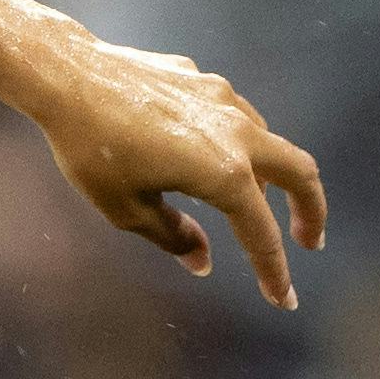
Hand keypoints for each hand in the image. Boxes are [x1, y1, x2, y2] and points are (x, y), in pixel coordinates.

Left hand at [20, 27, 321, 310]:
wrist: (68, 78)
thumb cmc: (91, 150)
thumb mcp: (126, 208)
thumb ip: (173, 236)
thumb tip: (202, 261)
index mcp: (224, 172)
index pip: (260, 233)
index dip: (274, 271)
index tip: (284, 299)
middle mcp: (238, 133)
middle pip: (300, 173)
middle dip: (310, 210)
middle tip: (307, 242)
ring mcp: (225, 100)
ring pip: (269, 142)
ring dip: (271, 177)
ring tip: (251, 207)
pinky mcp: (206, 81)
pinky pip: (236, 119)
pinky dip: (240, 147)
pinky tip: (209, 158)